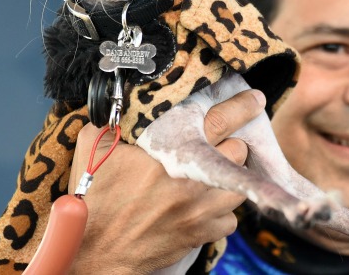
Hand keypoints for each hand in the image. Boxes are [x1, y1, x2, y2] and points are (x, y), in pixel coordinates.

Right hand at [68, 89, 265, 273]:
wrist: (93, 248)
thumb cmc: (94, 197)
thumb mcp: (94, 147)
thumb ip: (112, 120)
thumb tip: (115, 103)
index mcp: (171, 151)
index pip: (220, 120)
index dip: (241, 106)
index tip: (255, 99)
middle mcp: (192, 179)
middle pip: (238, 152)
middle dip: (230, 145)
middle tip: (215, 145)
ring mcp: (200, 209)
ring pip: (239, 187)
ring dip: (228, 178)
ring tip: (210, 176)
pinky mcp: (200, 234)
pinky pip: (230, 220)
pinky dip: (220, 213)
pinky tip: (203, 207)